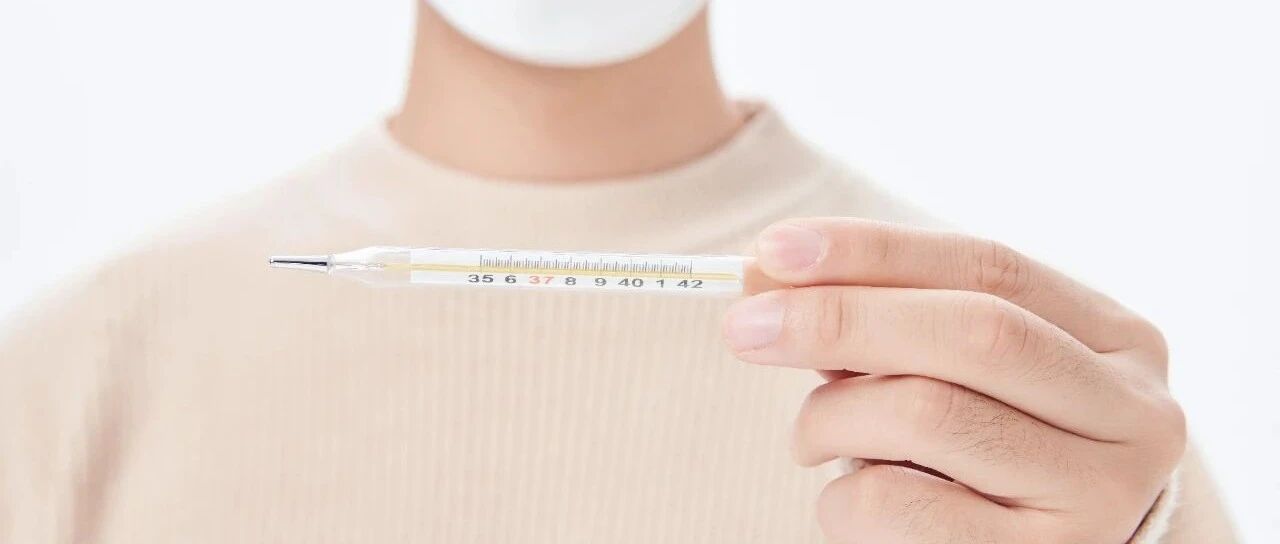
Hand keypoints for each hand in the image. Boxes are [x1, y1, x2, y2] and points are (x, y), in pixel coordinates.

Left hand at [723, 218, 1185, 543]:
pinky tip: (849, 496)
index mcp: (1117, 339)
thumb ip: (880, 314)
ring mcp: (1098, 495)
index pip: (989, 266)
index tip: (773, 250)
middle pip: (974, 332)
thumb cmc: (980, 443)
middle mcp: (1131, 413)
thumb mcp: (947, 365)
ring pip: (929, 413)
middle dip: (842, 318)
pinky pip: (899, 507)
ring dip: (832, 417)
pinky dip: (842, 495)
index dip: (874, 251)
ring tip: (810, 436)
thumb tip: (765, 273)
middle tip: (744, 325)